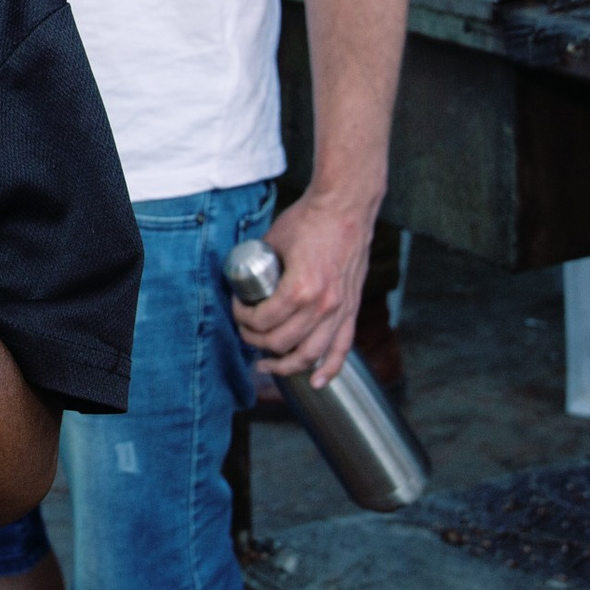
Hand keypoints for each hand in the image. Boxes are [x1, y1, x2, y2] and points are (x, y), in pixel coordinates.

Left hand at [233, 190, 375, 387]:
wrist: (346, 208)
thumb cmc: (309, 220)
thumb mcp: (272, 241)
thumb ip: (259, 265)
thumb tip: (241, 280)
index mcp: (300, 289)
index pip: (263, 321)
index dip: (242, 319)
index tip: (238, 308)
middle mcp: (322, 306)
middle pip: (281, 343)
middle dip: (256, 341)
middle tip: (246, 332)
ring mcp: (340, 310)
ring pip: (310, 354)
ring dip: (286, 366)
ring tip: (267, 365)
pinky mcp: (351, 309)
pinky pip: (342, 348)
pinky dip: (330, 369)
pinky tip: (315, 382)